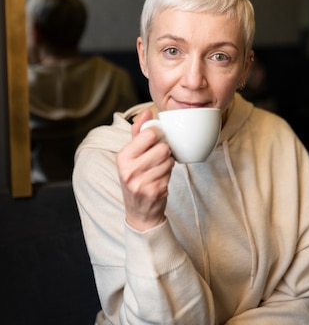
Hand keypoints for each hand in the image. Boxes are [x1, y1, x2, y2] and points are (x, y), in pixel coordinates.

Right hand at [116, 109, 174, 230]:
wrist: (139, 212)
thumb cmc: (136, 178)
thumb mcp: (131, 156)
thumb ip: (138, 132)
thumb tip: (147, 112)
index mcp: (122, 156)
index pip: (149, 134)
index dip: (158, 135)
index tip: (155, 141)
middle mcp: (129, 169)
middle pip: (162, 148)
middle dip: (164, 152)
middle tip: (158, 159)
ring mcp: (140, 182)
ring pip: (168, 160)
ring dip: (167, 164)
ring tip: (157, 170)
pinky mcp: (153, 191)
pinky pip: (170, 174)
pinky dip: (168, 175)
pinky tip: (159, 180)